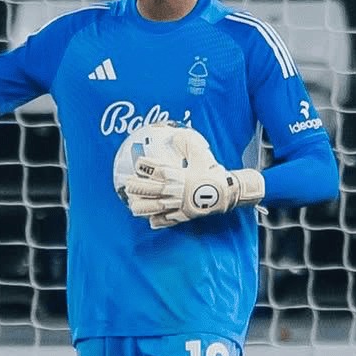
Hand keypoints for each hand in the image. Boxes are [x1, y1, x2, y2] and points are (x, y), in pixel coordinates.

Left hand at [118, 126, 264, 227]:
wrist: (228, 193)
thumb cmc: (212, 172)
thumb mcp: (201, 153)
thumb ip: (187, 142)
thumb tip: (176, 135)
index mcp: (180, 175)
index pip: (159, 170)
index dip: (147, 167)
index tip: (138, 163)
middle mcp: (177, 191)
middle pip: (153, 190)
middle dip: (138, 188)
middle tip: (127, 185)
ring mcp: (180, 205)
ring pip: (157, 207)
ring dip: (143, 206)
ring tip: (132, 205)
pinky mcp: (185, 215)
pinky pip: (169, 220)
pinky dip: (159, 221)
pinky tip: (150, 221)